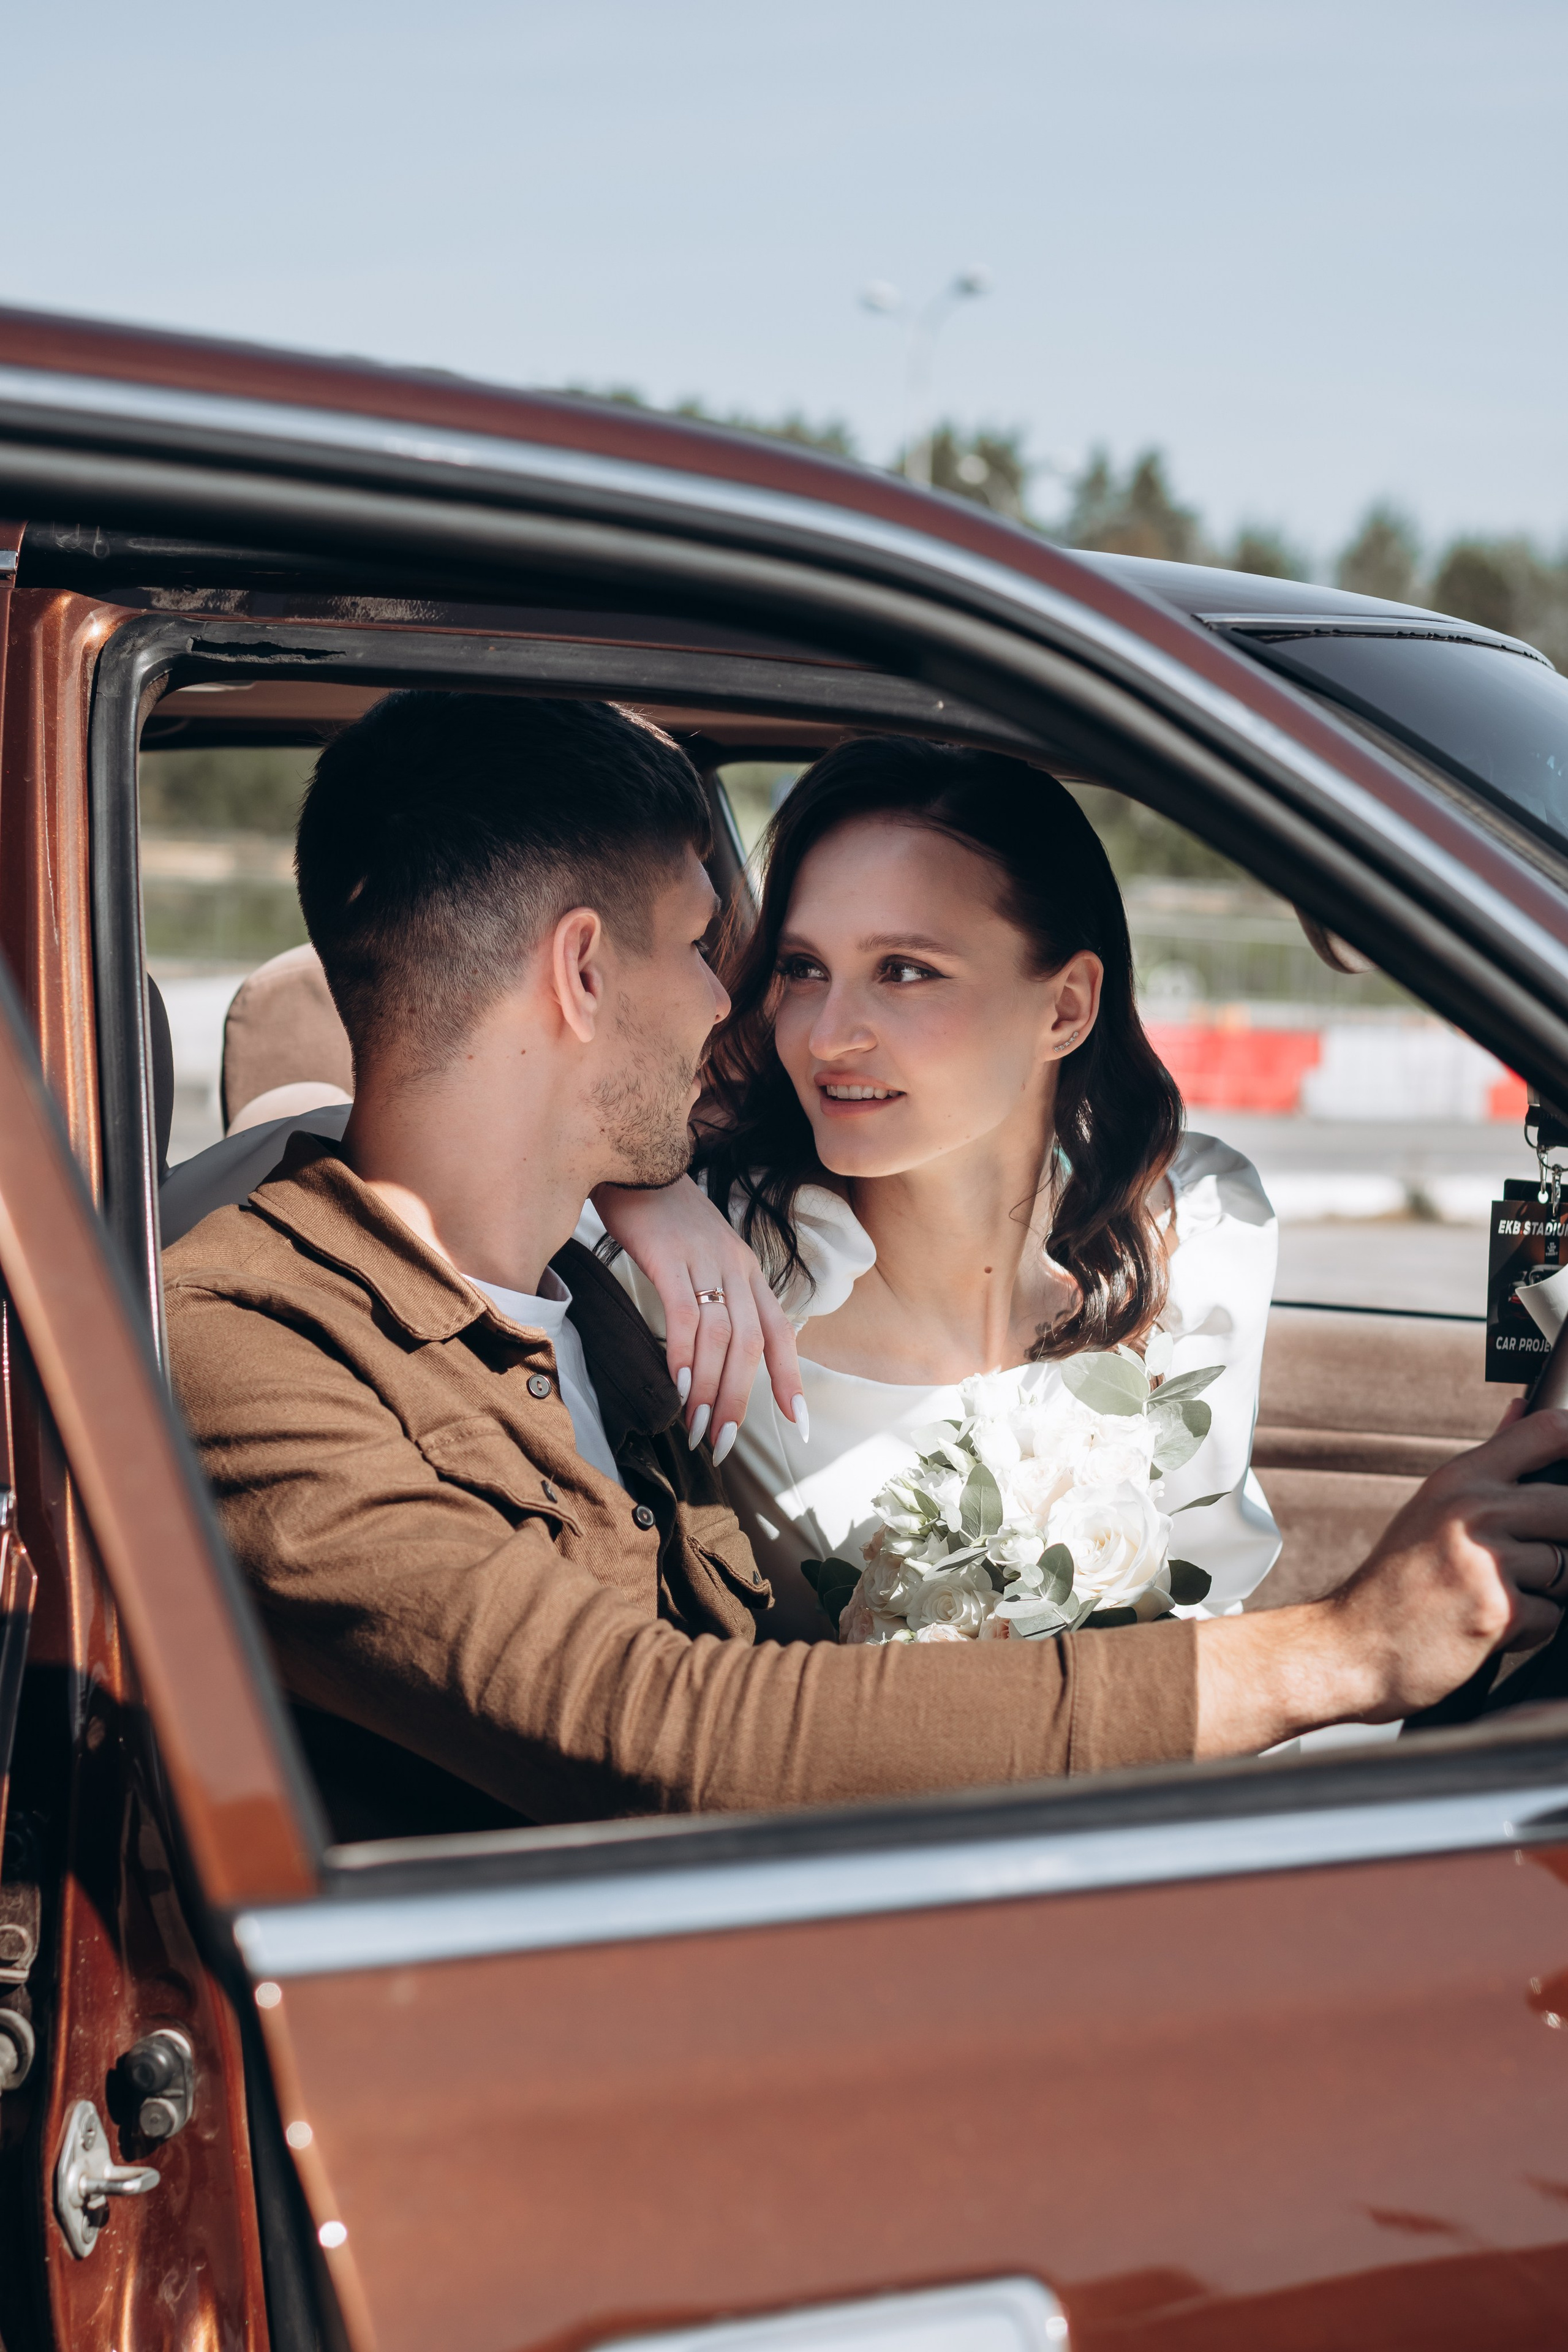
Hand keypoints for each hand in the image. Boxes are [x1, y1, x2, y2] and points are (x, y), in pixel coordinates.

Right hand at [591, 1177, 805, 1463]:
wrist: (631, 1157)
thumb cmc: (660, 1215)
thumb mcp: (700, 1255)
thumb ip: (711, 1297)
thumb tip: (707, 1354)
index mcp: (746, 1269)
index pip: (779, 1332)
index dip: (790, 1379)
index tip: (799, 1424)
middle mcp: (735, 1265)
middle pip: (752, 1344)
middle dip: (740, 1400)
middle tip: (721, 1442)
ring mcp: (704, 1258)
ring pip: (721, 1336)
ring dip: (710, 1389)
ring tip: (695, 1428)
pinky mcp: (668, 1255)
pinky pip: (684, 1314)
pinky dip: (684, 1354)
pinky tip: (677, 1386)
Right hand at [1195, 1402, 1567, 1754]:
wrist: (1351, 1648)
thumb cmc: (1394, 1583)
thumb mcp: (1432, 1507)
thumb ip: (1490, 1460)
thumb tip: (1523, 1409)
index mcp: (1459, 1479)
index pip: (1549, 1432)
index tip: (1566, 1476)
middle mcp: (1473, 1510)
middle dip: (1557, 1541)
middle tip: (1521, 1560)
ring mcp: (1487, 1560)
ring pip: (1566, 1568)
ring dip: (1543, 1591)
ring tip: (1495, 1596)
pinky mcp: (1499, 1611)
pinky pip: (1552, 1616)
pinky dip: (1530, 1629)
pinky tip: (1490, 1626)